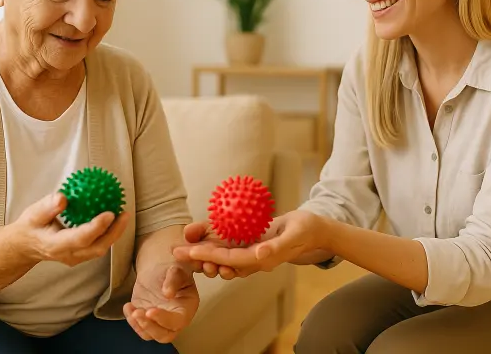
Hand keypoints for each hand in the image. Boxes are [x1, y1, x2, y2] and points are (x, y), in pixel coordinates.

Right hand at [10, 192, 128, 266]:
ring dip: (114, 233)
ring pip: (100, 249)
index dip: (97, 227)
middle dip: (114, 232)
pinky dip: (109, 234)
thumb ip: (47, 207)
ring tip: (124, 215)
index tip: (110, 213)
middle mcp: (68, 255)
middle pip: (97, 247)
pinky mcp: (81, 255)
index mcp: (56, 245)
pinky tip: (115, 219)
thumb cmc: (30, 227)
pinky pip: (98, 245)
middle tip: (124, 213)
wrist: (25, 247)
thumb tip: (63, 197)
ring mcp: (76, 258)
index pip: (80, 238)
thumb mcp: (33, 214)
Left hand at [124, 262, 198, 342]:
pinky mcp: (147, 320)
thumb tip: (168, 293)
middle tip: (138, 313)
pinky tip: (128, 306)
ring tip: (132, 310)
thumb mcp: (175, 269)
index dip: (164, 319)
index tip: (150, 311)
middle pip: (165, 335)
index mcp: (187, 307)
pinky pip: (139, 328)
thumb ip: (173, 280)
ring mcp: (160, 321)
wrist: (158, 268)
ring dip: (139, 326)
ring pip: (151, 335)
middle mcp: (176, 319)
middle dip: (150, 327)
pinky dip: (132, 321)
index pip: (178, 321)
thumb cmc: (171, 268)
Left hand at [173, 210, 325, 278]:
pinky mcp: (252, 245)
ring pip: (223, 256)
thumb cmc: (306, 229)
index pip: (231, 260)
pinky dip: (214, 242)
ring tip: (183, 247)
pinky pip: (230, 246)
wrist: (314, 230)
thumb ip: (277, 247)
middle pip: (221, 262)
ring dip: (203, 253)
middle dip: (199, 258)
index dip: (210, 256)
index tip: (192, 251)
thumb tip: (259, 256)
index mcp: (262, 260)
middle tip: (176, 252)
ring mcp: (252, 253)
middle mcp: (254, 259)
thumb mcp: (295, 235)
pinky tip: (201, 235)